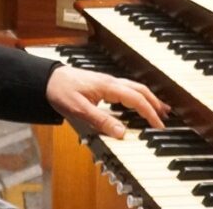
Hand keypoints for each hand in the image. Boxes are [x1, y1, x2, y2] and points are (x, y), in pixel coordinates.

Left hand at [46, 65, 170, 138]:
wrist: (48, 79)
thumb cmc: (61, 92)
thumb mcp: (79, 110)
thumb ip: (101, 120)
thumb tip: (122, 132)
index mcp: (108, 87)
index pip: (136, 99)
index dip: (150, 112)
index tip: (159, 126)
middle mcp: (111, 82)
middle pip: (140, 90)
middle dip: (154, 103)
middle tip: (165, 117)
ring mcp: (107, 82)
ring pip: (134, 88)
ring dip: (147, 99)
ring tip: (157, 110)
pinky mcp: (102, 85)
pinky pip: (126, 89)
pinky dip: (136, 97)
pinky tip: (135, 105)